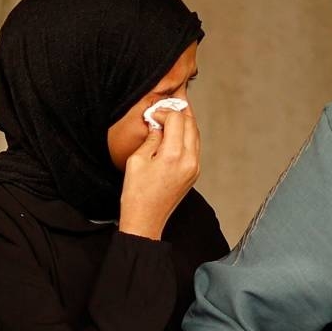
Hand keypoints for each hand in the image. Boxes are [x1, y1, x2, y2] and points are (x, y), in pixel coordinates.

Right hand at [119, 108, 199, 239]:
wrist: (145, 220)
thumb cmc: (137, 194)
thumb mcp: (136, 161)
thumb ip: (150, 140)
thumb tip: (157, 127)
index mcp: (173, 155)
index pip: (177, 120)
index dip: (165, 112)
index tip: (154, 114)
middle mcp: (189, 160)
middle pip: (191, 124)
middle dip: (178, 113)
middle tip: (164, 110)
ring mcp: (194, 167)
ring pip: (195, 135)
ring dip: (184, 124)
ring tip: (170, 120)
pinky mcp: (194, 173)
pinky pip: (194, 147)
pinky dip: (186, 137)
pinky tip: (173, 137)